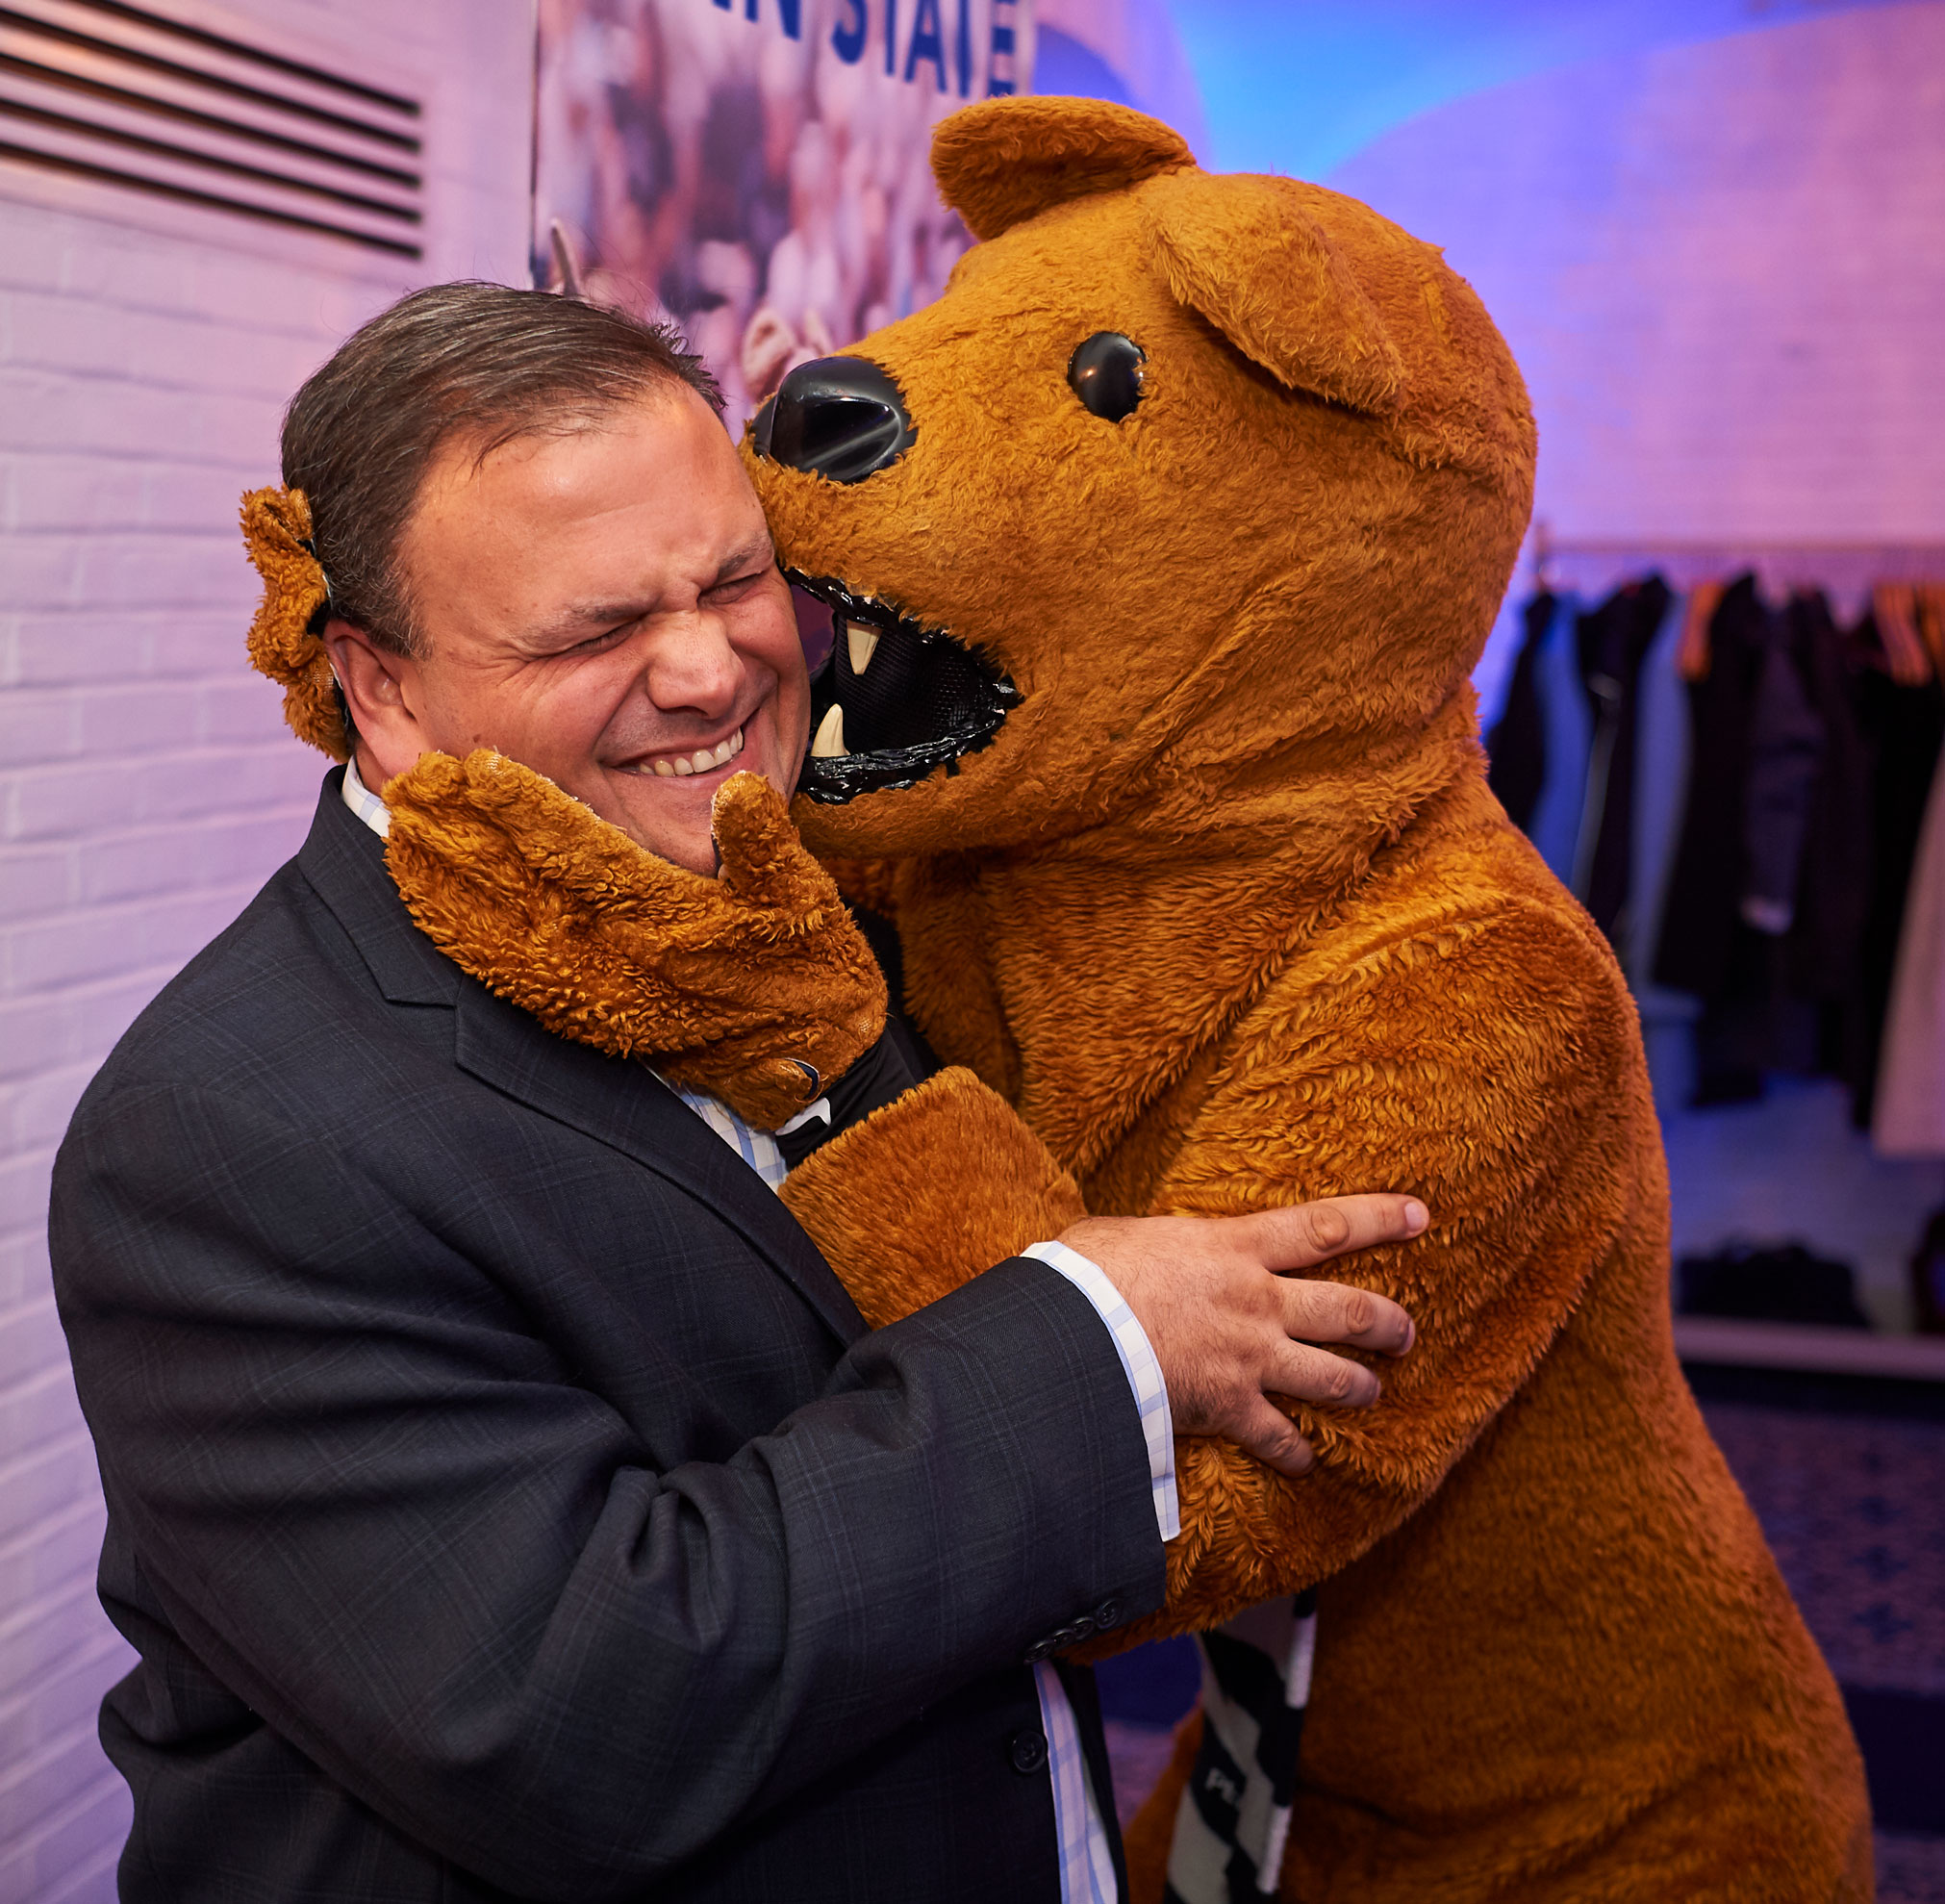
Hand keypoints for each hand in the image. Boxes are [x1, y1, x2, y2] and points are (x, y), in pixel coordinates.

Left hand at [382, 754, 884, 1126]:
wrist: (804, 1060)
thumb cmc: (807, 969)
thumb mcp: (805, 898)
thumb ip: (768, 845)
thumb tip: (739, 792)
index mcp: (669, 917)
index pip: (583, 853)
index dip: (527, 809)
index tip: (477, 768)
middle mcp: (624, 956)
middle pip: (526, 889)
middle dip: (466, 838)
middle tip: (412, 787)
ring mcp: (603, 991)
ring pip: (510, 934)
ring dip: (453, 888)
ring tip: (404, 839)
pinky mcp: (595, 1017)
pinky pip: (519, 983)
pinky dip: (472, 948)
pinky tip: (436, 918)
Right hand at [1059, 1197, 1425, 1478]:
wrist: (1075, 1334)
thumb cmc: (1089, 1273)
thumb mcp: (1126, 1232)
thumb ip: (1158, 1240)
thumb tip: (1143, 1241)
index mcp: (1236, 1247)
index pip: (1324, 1227)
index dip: (1378, 1219)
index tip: (1420, 1216)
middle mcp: (1259, 1302)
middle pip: (1349, 1311)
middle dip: (1389, 1324)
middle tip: (1407, 1332)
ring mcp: (1250, 1358)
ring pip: (1332, 1377)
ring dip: (1360, 1387)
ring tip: (1373, 1392)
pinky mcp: (1230, 1407)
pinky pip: (1279, 1438)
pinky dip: (1295, 1454)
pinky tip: (1305, 1463)